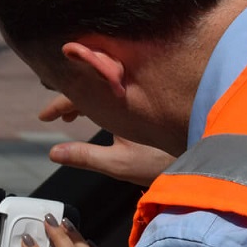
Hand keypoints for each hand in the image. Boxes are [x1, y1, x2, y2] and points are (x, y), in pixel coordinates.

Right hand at [39, 95, 175, 185]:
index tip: (44, 117)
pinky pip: (120, 87)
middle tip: (60, 116)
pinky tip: (103, 111)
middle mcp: (129, 88)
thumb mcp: (119, 163)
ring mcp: (141, 89)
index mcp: (117, 101)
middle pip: (92, 82)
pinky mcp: (151, 95)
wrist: (202, 157)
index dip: (59, 104)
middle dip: (73, 96)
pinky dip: (104, 96)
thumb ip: (85, 157)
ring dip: (88, 95)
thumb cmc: (164, 160)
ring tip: (75, 115)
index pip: (80, 94)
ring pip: (106, 84)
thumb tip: (54, 152)